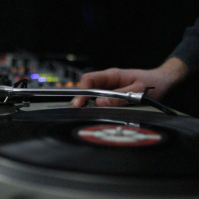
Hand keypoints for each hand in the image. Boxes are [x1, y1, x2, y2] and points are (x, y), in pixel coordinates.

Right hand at [72, 57, 188, 106]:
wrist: (163, 82)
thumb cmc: (152, 84)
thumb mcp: (137, 91)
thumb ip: (119, 98)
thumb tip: (99, 103)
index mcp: (112, 75)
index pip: (90, 79)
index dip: (82, 90)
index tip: (79, 102)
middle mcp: (109, 80)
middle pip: (88, 86)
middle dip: (81, 97)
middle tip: (78, 108)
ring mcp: (111, 87)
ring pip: (93, 93)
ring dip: (88, 101)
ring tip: (84, 111)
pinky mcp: (114, 94)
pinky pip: (101, 98)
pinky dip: (96, 104)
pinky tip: (95, 110)